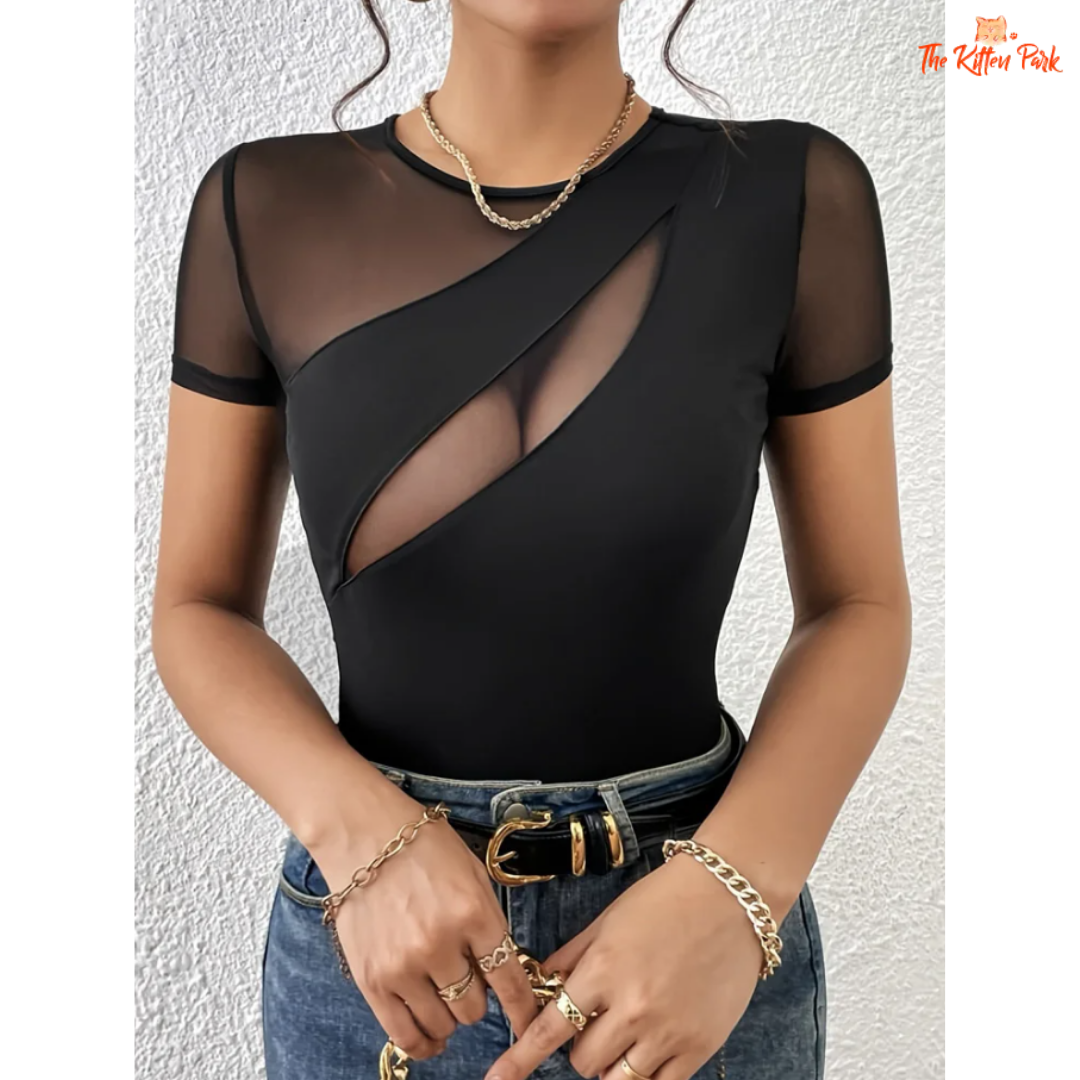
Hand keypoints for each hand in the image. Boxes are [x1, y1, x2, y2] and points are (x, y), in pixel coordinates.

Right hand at [311, 788, 539, 1061]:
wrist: (364, 834)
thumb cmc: (423, 848)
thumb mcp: (472, 875)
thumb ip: (489, 923)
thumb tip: (501, 972)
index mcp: (472, 913)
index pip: (508, 979)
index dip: (522, 1008)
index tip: (528, 1022)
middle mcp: (440, 944)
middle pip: (474, 1007)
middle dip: (477, 999)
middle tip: (467, 981)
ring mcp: (403, 965)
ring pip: (443, 1024)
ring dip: (449, 1017)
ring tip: (443, 999)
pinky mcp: (372, 979)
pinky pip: (403, 1033)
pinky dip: (422, 1042)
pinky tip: (430, 1037)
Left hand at [483, 851, 762, 1079]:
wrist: (729, 898)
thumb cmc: (665, 901)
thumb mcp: (607, 920)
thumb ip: (571, 956)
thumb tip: (541, 982)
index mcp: (602, 971)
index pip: (550, 1028)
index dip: (521, 1058)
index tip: (498, 1078)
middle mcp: (631, 1008)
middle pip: (584, 1062)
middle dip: (581, 1047)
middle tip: (596, 1023)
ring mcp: (667, 1031)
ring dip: (611, 1066)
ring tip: (623, 1037)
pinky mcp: (699, 1046)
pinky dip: (646, 1074)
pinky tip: (648, 1053)